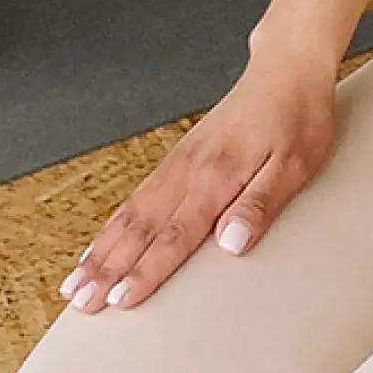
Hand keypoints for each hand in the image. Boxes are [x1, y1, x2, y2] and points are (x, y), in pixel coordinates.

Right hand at [63, 52, 336, 313]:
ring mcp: (179, 163)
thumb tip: (231, 245)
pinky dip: (113, 225)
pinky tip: (100, 242)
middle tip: (81, 304)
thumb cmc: (298, 117)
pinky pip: (137, 196)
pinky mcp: (178, 157)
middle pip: (141, 229)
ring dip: (101, 251)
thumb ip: (261, 203)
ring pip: (131, 214)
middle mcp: (189, 171)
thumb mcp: (296, 163)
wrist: (286, 68)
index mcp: (218, 177)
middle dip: (108, 269)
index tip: (120, 301)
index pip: (176, 235)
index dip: (147, 271)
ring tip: (75, 283)